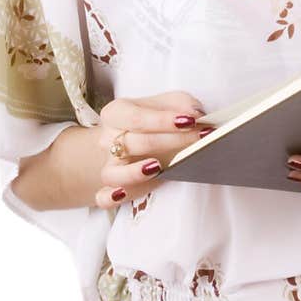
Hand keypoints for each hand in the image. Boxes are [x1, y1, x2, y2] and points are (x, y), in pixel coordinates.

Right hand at [94, 91, 213, 208]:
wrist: (141, 137)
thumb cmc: (156, 119)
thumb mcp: (171, 102)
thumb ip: (183, 105)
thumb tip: (195, 115)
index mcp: (117, 112)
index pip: (137, 118)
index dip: (163, 121)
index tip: (190, 121)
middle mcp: (108, 139)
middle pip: (134, 143)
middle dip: (169, 142)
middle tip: (197, 140)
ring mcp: (109, 165)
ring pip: (111, 174)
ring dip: (133, 173)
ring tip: (157, 168)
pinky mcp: (112, 188)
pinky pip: (102, 198)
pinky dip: (110, 198)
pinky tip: (122, 194)